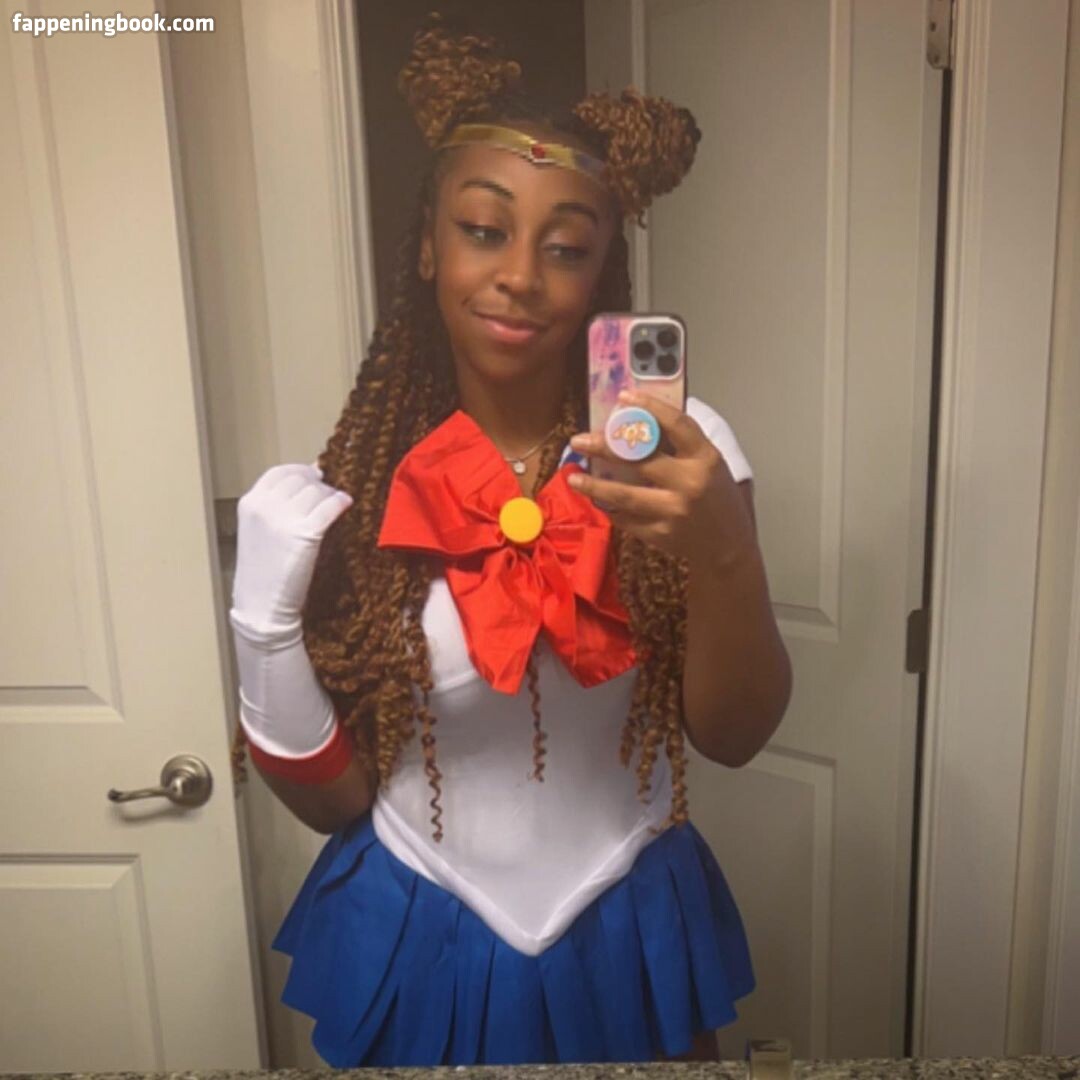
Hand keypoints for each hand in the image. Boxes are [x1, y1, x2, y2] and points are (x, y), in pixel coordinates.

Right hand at [231, 463, 352, 637]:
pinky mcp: (305, 533)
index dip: (300, 471)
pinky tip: (346, 504)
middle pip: (301, 479)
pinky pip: (330, 506)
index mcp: (250, 503)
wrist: (262, 605)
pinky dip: (341, 502)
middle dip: (318, 483)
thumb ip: (274, 507)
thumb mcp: (257, 531)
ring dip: (330, 494)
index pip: (279, 472)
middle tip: (328, 494)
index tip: (314, 475)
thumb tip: (308, 483)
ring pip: (317, 490)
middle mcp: (265, 506)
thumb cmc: (263, 572)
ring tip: (336, 504)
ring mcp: (284, 518)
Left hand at [567, 390, 754, 566]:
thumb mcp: (712, 465)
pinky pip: (627, 519)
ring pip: (625, 495)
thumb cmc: (720, 499)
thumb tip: (643, 420)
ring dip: (595, 486)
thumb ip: (684, 446)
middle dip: (605, 447)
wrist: (730, 547)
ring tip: (573, 477)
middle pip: (641, 458)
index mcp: (706, 459)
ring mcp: (673, 512)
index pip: (675, 424)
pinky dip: (610, 508)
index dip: (649, 407)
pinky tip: (596, 500)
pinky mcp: (660, 535)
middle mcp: (689, 484)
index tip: (624, 397)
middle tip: (579, 439)